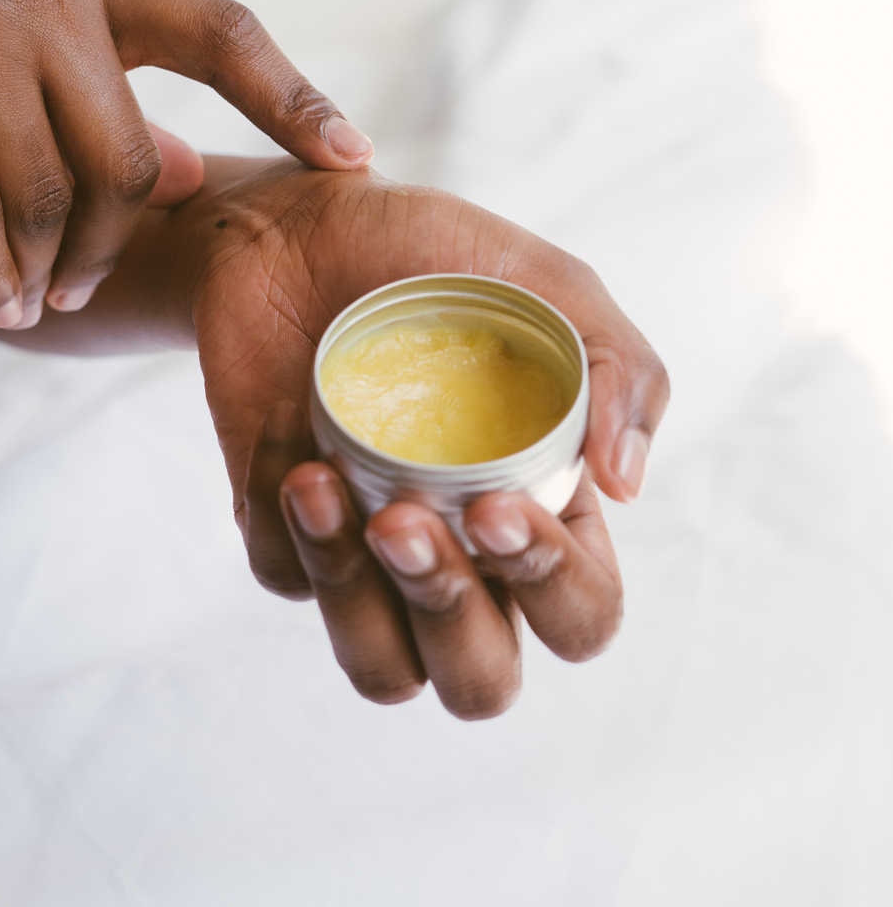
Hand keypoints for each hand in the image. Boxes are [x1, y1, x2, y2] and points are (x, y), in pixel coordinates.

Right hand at [0, 0, 372, 329]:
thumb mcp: (26, 19)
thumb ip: (105, 87)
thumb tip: (187, 175)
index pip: (221, 31)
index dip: (294, 98)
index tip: (355, 160)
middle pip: (130, 160)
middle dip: (111, 243)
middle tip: (79, 284)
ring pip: (52, 200)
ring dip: (47, 271)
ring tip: (33, 298)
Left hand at [194, 160, 668, 717]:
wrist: (300, 225)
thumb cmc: (436, 256)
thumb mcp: (546, 284)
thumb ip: (621, 368)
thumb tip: (628, 484)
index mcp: (547, 508)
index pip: (582, 612)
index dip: (552, 587)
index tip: (493, 507)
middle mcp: (465, 555)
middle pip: (482, 681)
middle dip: (447, 616)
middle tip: (402, 519)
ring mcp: (373, 557)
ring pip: (381, 670)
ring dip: (350, 596)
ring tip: (321, 484)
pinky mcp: (290, 539)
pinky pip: (284, 582)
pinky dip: (278, 512)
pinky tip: (286, 426)